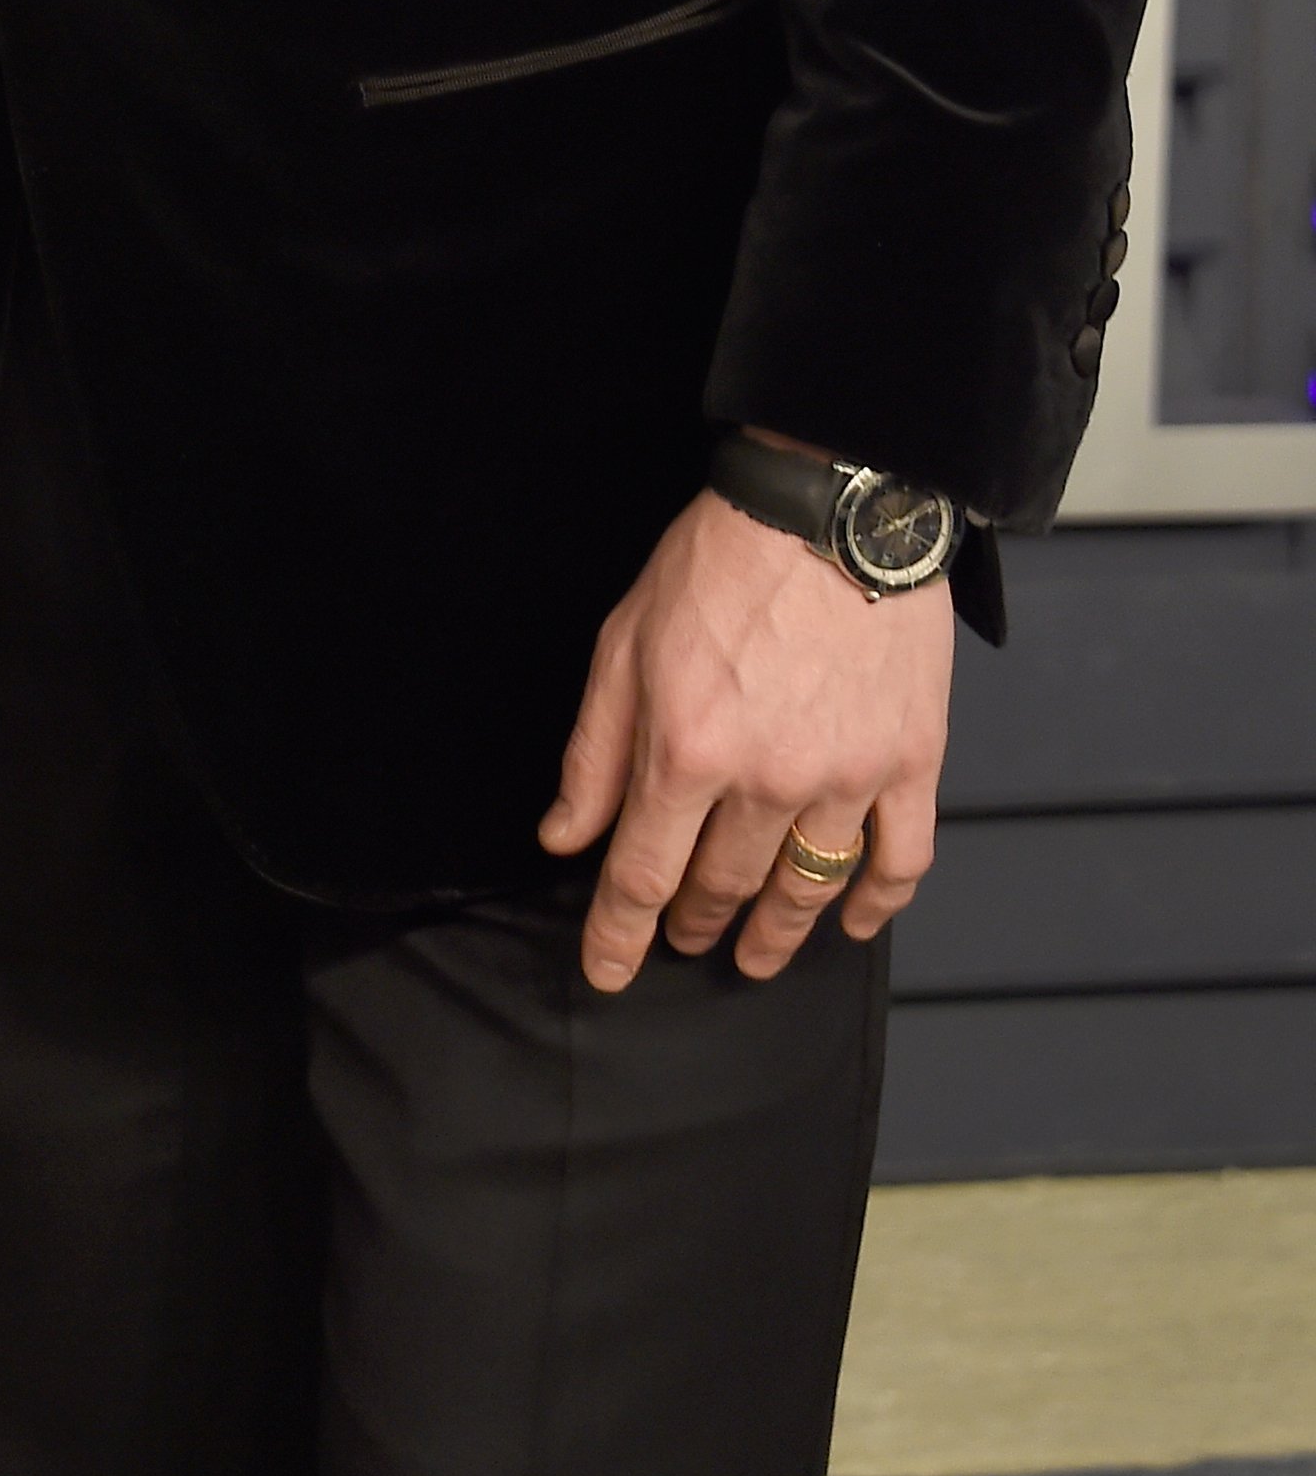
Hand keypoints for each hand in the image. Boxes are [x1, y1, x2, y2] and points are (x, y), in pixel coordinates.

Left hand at [538, 486, 952, 992]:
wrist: (828, 505)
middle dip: (693, 923)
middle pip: (722, 887)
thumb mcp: (626, 643)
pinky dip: (875, 905)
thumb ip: (595, 751)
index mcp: (686, 750)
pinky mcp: (909, 762)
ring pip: (805, 888)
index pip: (643, 876)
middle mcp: (767, 780)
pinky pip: (899, 861)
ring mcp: (845, 777)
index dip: (619, 935)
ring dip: (774, 932)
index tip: (609, 971)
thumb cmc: (719, 561)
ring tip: (753, 953)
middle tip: (683, 937)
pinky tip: (851, 923)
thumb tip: (565, 835)